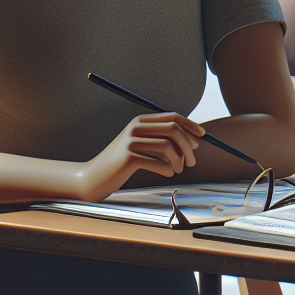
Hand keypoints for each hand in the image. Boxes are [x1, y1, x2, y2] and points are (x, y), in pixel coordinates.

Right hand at [81, 113, 204, 200]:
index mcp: (140, 121)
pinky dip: (168, 169)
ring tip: (179, 170)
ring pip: (168, 146)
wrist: (93, 177)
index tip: (202, 137)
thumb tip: (192, 140)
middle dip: (188, 146)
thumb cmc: (122, 164)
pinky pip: (157, 162)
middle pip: (173, 130)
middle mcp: (135, 127)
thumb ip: (160, 139)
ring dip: (179, 160)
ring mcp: (130, 141)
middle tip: (192, 161)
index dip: (190, 125)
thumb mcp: (141, 146)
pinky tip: (168, 173)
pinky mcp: (127, 157)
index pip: (172, 117)